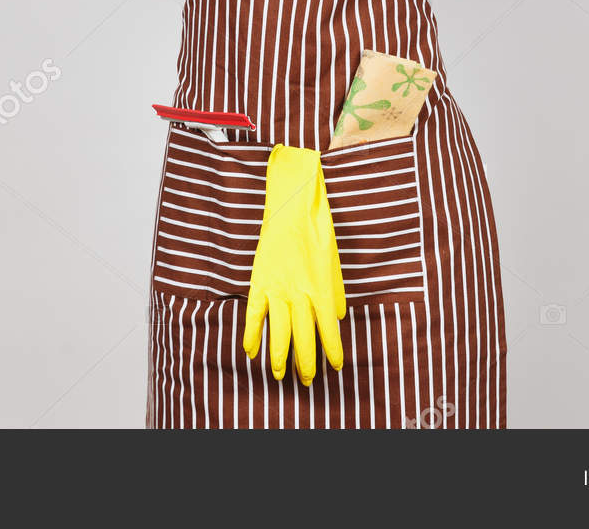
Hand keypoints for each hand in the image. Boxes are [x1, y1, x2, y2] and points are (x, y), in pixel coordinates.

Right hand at [243, 145, 345, 384]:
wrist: (293, 207)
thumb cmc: (318, 231)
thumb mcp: (334, 261)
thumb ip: (336, 291)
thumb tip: (337, 317)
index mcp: (323, 290)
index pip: (329, 330)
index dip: (333, 350)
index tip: (336, 366)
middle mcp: (301, 294)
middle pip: (304, 337)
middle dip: (306, 362)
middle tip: (306, 380)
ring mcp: (279, 289)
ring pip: (280, 331)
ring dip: (280, 355)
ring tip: (279, 374)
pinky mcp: (260, 282)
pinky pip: (255, 314)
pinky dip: (252, 333)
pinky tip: (251, 351)